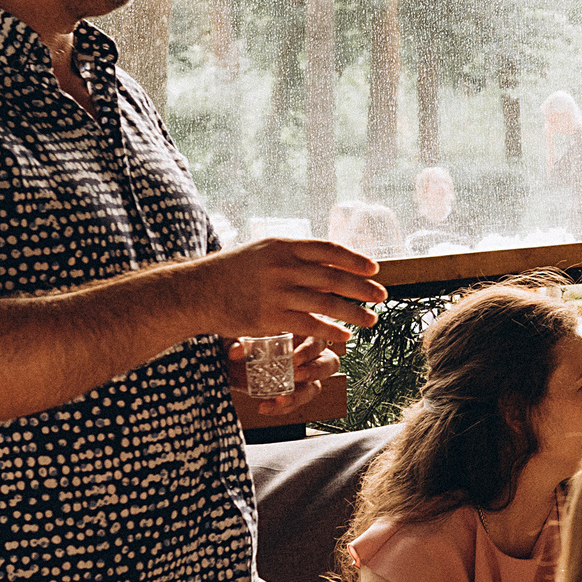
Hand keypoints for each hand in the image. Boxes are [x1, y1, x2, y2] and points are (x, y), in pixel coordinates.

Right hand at [196, 239, 385, 346]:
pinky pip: (310, 325)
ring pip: (327, 303)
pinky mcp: (272, 317)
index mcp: (284, 245)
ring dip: (354, 312)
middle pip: (335, 277)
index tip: (374, 268)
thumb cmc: (232, 272)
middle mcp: (284, 266)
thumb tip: (327, 261)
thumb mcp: (263, 252)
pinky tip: (345, 336)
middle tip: (382, 296)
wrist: (198, 291)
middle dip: (363, 288)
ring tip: (372, 320)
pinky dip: (331, 331)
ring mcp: (278, 292)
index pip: (329, 250)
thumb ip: (293, 255)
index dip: (355, 260)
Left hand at [227, 335, 341, 418]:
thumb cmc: (243, 340)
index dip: (311, 349)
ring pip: (316, 387)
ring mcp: (303, 376)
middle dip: (315, 371)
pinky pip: (295, 403)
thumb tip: (236, 351)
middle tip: (296, 376)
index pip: (319, 338)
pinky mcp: (293, 394)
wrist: (230, 361)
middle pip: (329, 363)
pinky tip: (265, 407)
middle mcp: (309, 355)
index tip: (294, 359)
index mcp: (302, 333)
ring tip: (281, 399)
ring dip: (301, 395)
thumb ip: (238, 342)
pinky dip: (281, 408)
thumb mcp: (238, 336)